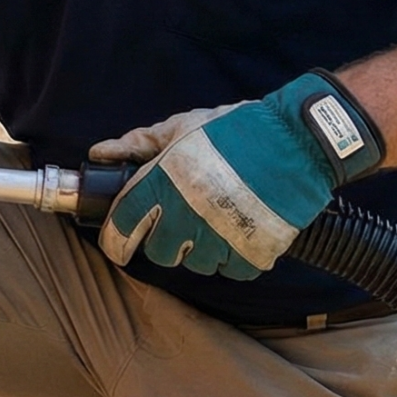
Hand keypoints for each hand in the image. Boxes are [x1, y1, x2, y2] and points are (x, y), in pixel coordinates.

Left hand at [91, 71, 382, 278]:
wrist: (298, 140)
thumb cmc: (236, 130)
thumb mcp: (182, 127)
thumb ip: (137, 144)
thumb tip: (98, 154)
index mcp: (164, 184)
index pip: (121, 229)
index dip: (115, 237)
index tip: (120, 237)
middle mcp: (188, 216)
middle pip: (159, 253)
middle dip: (165, 239)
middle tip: (181, 218)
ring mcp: (222, 239)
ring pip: (196, 263)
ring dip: (201, 247)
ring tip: (217, 219)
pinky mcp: (254, 254)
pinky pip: (231, 269)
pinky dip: (233, 256)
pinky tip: (239, 230)